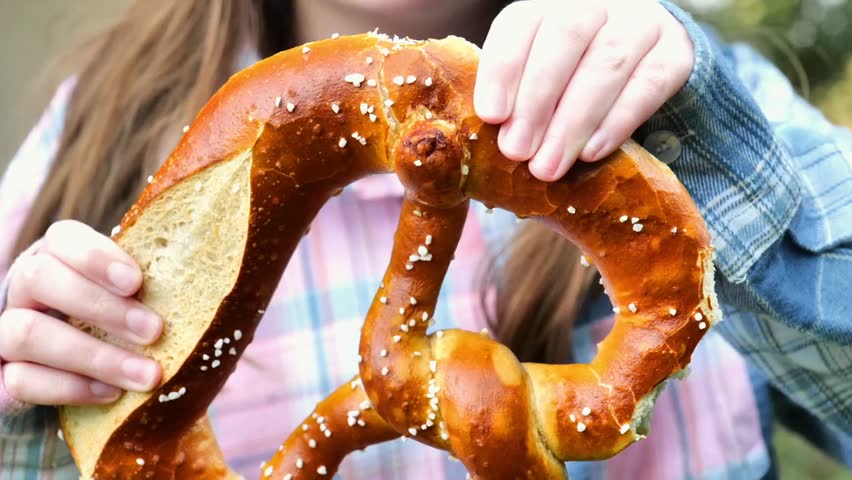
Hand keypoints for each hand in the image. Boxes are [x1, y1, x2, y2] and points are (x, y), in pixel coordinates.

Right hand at [0, 220, 162, 405]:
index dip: (96, 256)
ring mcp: (6, 330)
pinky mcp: (1, 376)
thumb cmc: (118, 322)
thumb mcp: (135, 297)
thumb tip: (223, 289)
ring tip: (147, 374)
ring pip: (26, 333)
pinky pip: (21, 381)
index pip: (62, 237)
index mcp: (58, 256)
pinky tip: (112, 393)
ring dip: (94, 356)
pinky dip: (71, 388)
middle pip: (39, 278)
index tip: (137, 281)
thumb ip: (157, 288)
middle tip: (155, 331)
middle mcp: (26, 288)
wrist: (72, 371)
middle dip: (101, 307)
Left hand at [474, 0, 694, 180]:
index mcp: (549, 6)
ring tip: (548, 166)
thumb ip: (513, 103)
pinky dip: (616, 122)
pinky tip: (590, 153)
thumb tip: (492, 146)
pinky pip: (648, 85)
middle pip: (566, 36)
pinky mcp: (674, 53)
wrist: (640, 68)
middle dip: (537, 100)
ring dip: (573, 120)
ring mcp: (640, 23)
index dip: (503, 69)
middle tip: (517, 151)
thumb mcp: (535, 81)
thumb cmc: (569, 83)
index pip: (522, 23)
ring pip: (608, 62)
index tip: (491, 116)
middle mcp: (595, 4)